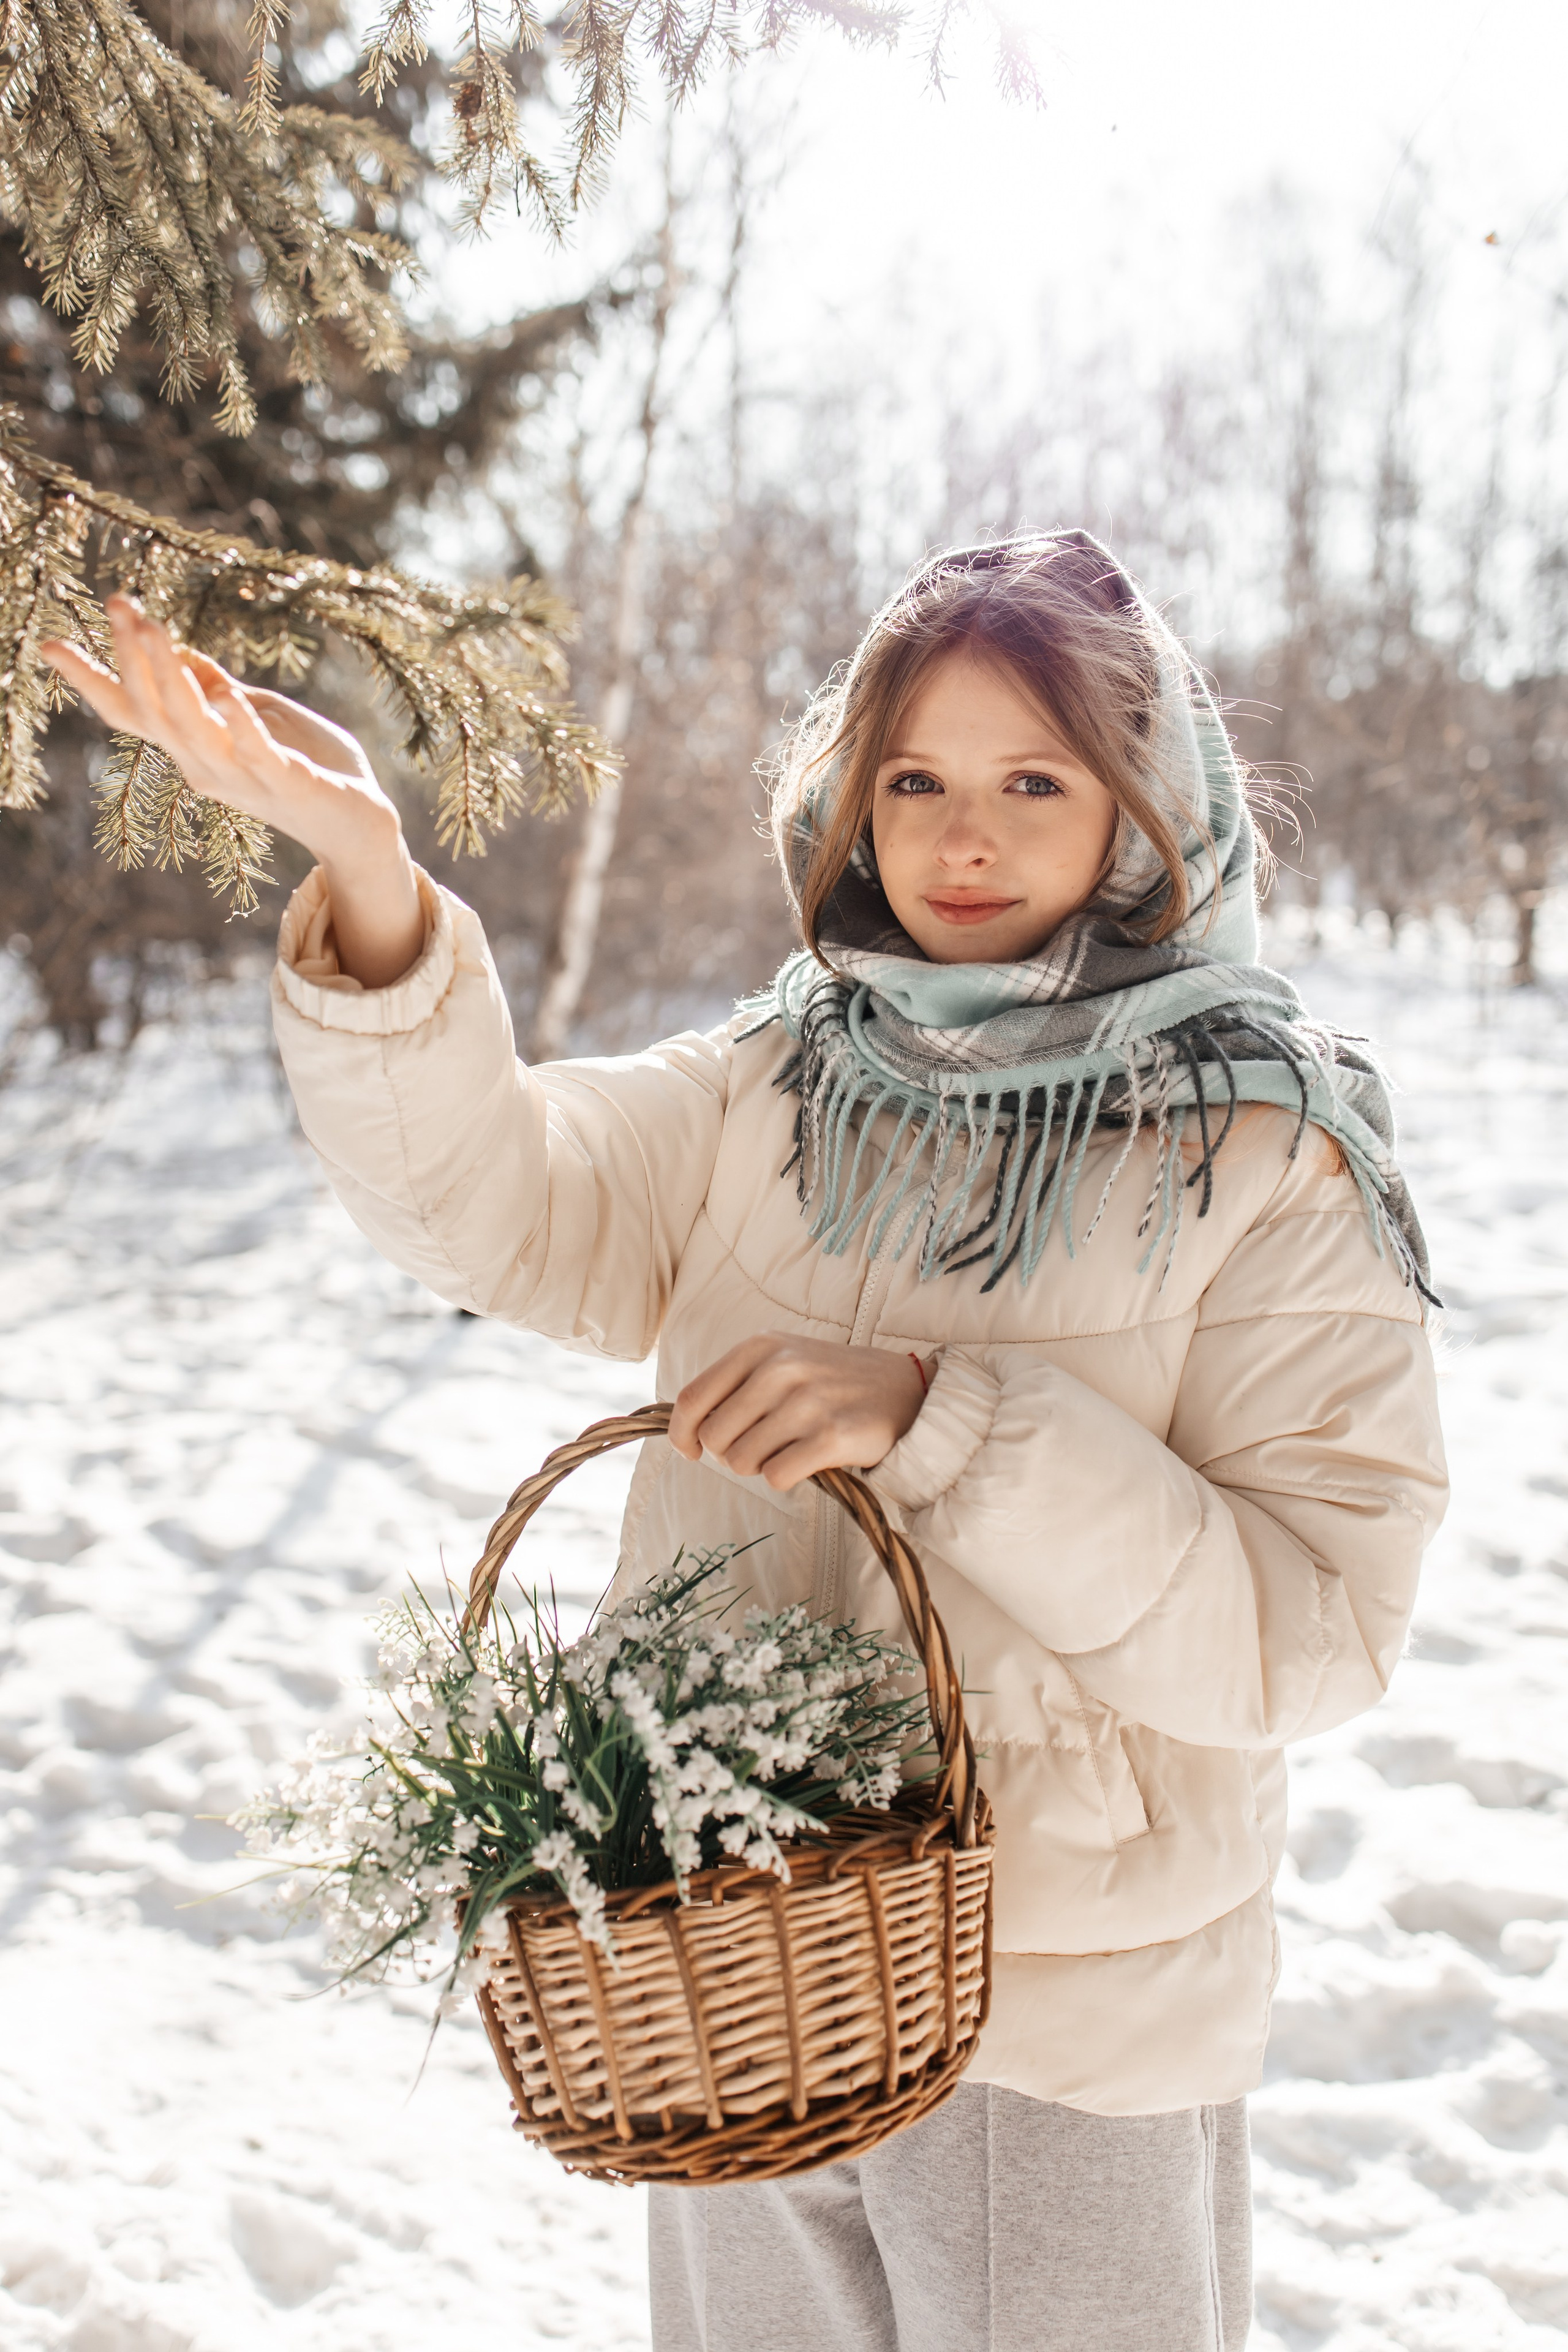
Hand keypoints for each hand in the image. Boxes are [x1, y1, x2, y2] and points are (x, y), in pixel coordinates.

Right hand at [39, 596, 422, 987]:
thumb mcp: (258, 713)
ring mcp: (245, 779)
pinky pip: (257, 754)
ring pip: (193, 728)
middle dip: (133, 657)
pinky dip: (240, 725)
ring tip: (155, 629)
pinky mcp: (288, 784)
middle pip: (153, 711)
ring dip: (172, 677)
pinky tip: (227, 695)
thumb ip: (217, 687)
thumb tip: (176, 650)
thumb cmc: (309, 764)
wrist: (361, 824)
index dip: (90, 680)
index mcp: (195, 748)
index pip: (131, 713)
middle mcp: (206, 767)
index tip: (48, 641)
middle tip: (117, 603)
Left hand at [669, 1333, 934, 1491]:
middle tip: (760, 1446)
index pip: (693, 1398)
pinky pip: (776, 1477)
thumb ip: (734, 1385)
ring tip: (789, 1448)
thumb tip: (687, 1430)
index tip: (691, 1450)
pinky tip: (807, 1460)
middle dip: (729, 1452)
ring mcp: (808, 1403)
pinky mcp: (832, 1437)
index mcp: (761, 1347)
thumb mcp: (782, 1360)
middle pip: (715, 1436)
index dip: (682, 1432)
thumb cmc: (831, 1380)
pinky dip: (785, 1477)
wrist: (905, 1388)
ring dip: (760, 1465)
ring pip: (742, 1461)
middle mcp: (781, 1370)